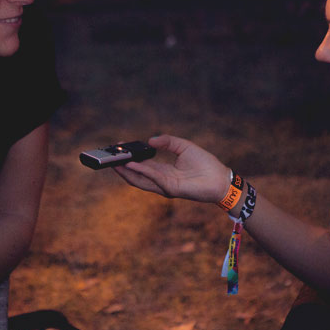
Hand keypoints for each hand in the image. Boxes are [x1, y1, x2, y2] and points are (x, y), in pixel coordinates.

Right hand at [112, 135, 229, 203]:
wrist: (220, 178)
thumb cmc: (205, 163)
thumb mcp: (183, 146)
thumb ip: (167, 141)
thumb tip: (150, 140)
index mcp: (163, 171)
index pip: (142, 166)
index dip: (129, 159)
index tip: (118, 150)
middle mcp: (161, 180)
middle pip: (137, 176)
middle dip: (122, 168)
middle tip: (109, 158)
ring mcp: (165, 186)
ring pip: (140, 180)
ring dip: (126, 172)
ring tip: (114, 162)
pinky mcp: (171, 189)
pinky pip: (153, 178)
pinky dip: (141, 171)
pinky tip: (132, 164)